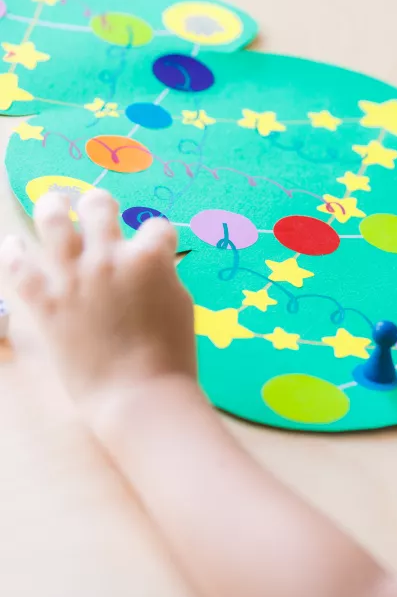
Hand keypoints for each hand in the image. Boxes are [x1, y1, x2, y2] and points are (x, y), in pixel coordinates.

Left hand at [0, 190, 197, 418]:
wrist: (139, 394)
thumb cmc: (172, 354)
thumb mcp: (181, 304)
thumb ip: (162, 277)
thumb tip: (150, 266)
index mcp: (150, 257)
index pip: (156, 227)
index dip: (158, 236)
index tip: (157, 245)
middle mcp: (108, 258)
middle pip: (98, 208)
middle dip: (100, 204)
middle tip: (96, 206)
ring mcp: (72, 278)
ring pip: (54, 223)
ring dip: (54, 207)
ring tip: (55, 203)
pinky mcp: (45, 303)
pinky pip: (19, 268)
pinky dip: (14, 253)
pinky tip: (14, 245)